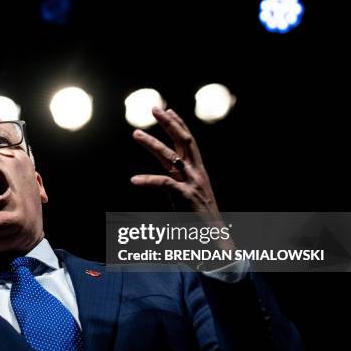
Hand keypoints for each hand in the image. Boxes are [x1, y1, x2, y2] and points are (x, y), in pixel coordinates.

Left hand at [130, 109, 233, 250]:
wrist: (215, 241)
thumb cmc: (199, 221)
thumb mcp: (188, 196)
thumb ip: (178, 183)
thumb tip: (167, 174)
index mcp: (198, 172)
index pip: (189, 142)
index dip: (179, 124)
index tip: (169, 110)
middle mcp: (197, 174)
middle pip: (184, 141)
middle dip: (169, 123)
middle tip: (154, 108)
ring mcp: (192, 184)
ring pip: (171, 157)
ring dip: (152, 143)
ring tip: (136, 133)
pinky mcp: (185, 197)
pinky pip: (164, 183)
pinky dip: (148, 180)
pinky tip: (134, 180)